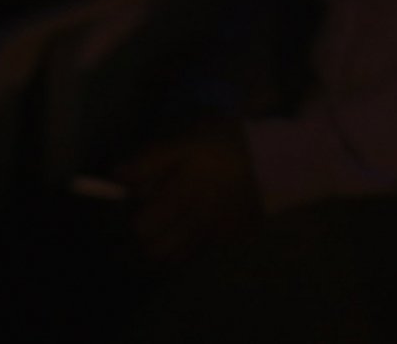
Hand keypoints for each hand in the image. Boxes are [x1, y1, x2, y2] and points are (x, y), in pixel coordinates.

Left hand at [117, 124, 263, 260]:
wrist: (280, 160)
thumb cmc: (229, 145)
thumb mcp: (189, 141)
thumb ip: (151, 160)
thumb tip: (116, 176)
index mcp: (178, 200)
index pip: (139, 227)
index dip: (133, 213)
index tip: (138, 198)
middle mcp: (191, 225)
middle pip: (154, 249)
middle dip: (147, 235)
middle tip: (152, 213)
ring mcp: (211, 235)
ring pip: (176, 255)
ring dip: (167, 244)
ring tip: (170, 223)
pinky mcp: (230, 236)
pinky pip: (201, 248)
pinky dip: (193, 241)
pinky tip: (199, 219)